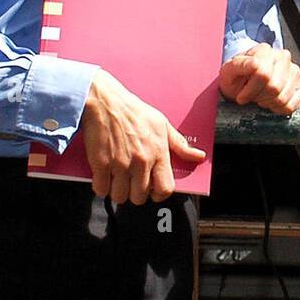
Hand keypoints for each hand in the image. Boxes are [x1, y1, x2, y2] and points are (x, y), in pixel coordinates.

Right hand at [80, 68, 204, 205]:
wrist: (105, 102)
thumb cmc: (134, 112)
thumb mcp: (162, 124)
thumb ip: (180, 144)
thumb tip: (198, 156)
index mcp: (158, 152)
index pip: (165, 189)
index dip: (158, 194)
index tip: (152, 191)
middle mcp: (141, 161)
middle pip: (140, 197)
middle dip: (135, 193)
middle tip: (131, 181)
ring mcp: (120, 164)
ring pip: (120, 196)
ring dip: (117, 191)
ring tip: (116, 178)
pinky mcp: (101, 164)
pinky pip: (101, 190)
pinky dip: (101, 186)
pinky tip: (103, 176)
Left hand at [218, 43, 299, 115]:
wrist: (241, 85)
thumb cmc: (235, 78)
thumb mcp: (229, 71)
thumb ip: (239, 65)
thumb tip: (255, 63)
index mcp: (265, 50)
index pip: (263, 74)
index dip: (250, 91)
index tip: (241, 97)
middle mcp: (283, 57)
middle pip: (275, 87)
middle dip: (259, 97)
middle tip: (252, 96)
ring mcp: (294, 71)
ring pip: (283, 97)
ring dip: (268, 103)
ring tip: (261, 98)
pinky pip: (293, 105)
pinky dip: (279, 109)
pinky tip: (271, 102)